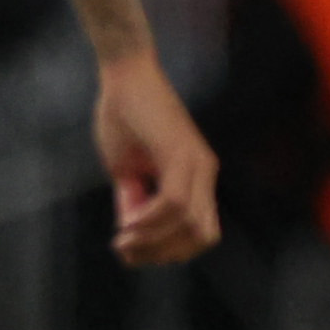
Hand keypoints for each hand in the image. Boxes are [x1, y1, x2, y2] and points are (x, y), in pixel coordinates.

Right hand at [93, 46, 219, 266]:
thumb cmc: (124, 115)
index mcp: (196, 177)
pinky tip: (128, 223)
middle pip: (202, 236)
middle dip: (164, 254)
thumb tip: (132, 228)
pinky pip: (173, 202)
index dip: (169, 251)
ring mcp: (196, 163)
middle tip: (128, 253)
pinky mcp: (180, 154)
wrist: (124, 75)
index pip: (199, 232)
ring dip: (155, 240)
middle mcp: (205, 173)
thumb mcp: (126, 167)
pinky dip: (151, 220)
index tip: (132, 252)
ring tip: (124, 241)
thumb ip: (134, 197)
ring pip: (191, 224)